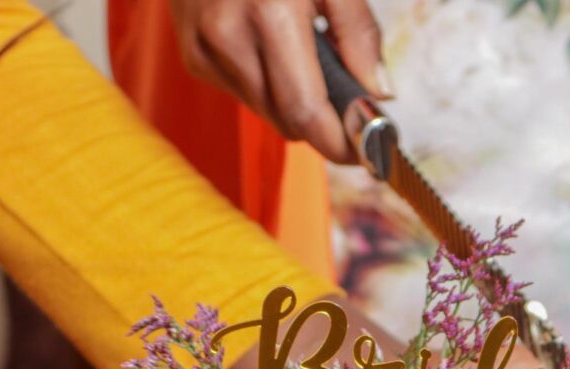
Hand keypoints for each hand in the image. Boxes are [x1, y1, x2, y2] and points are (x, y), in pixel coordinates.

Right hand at [168, 0, 388, 162]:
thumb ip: (357, 32)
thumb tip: (377, 92)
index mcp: (270, 14)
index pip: (306, 112)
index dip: (340, 142)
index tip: (365, 153)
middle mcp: (229, 37)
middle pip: (287, 121)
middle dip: (322, 121)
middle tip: (347, 101)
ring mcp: (204, 49)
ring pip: (265, 111)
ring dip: (291, 99)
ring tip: (300, 50)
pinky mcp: (192, 55)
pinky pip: (241, 92)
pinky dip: (264, 81)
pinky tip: (265, 43)